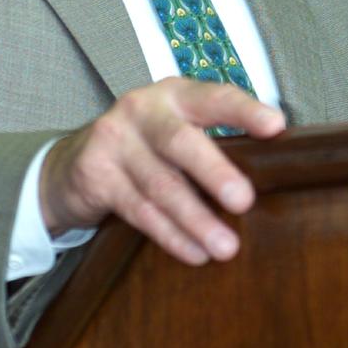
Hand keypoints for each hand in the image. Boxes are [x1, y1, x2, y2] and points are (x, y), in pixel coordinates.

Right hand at [39, 77, 284, 265]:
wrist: (71, 164)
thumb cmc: (146, 148)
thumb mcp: (174, 130)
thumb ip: (213, 142)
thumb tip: (276, 174)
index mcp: (174, 95)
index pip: (213, 97)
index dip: (243, 111)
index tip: (275, 126)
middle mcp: (142, 109)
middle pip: (180, 141)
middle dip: (214, 171)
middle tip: (243, 200)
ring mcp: (114, 139)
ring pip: (160, 184)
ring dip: (196, 219)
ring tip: (226, 247)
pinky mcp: (95, 173)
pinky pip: (138, 209)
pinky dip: (169, 235)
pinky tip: (193, 252)